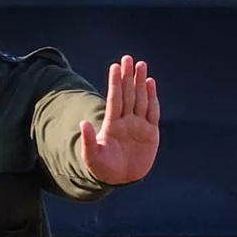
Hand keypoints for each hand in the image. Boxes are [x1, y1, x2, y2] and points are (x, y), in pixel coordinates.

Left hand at [77, 56, 160, 184]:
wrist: (121, 178)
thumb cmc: (104, 168)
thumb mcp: (92, 157)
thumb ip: (89, 141)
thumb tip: (83, 123)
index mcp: (112, 124)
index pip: (114, 99)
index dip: (115, 83)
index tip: (115, 67)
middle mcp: (126, 121)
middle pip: (128, 94)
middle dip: (128, 77)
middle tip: (128, 58)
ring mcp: (139, 125)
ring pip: (140, 99)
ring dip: (140, 82)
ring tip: (140, 65)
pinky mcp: (151, 132)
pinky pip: (152, 111)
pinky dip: (153, 97)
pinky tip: (150, 83)